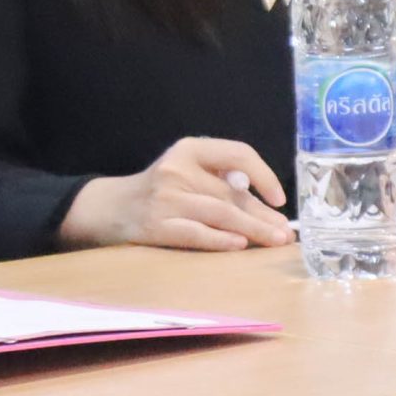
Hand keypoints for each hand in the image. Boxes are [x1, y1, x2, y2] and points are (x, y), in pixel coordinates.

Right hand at [57, 137, 292, 251]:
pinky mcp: (157, 226)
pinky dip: (220, 240)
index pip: (237, 153)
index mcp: (188, 150)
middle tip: (285, 234)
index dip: (264, 174)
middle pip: (232, 192)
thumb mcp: (185, 172)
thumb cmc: (159, 192)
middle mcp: (177, 169)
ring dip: (252, 229)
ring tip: (274, 242)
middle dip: (263, 215)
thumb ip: (220, 181)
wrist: (109, 208)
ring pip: (220, 213)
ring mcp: (166, 198)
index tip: (278, 198)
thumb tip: (269, 210)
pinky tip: (239, 245)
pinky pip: (196, 233)